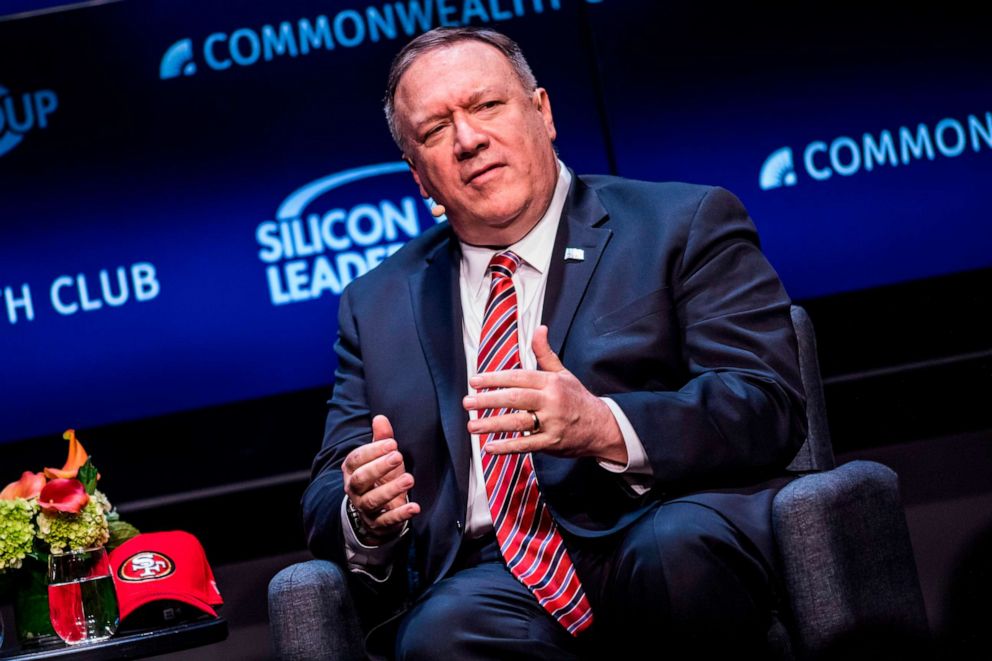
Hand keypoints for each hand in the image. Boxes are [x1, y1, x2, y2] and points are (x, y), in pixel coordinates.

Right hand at [342, 415, 420, 543]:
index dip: (373, 450)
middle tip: (398, 456)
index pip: (356, 459)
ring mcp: (364, 508)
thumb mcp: (380, 458)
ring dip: (391, 489)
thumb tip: (380, 418)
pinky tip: (415, 507)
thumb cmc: (379, 478)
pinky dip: (401, 514)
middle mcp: (354, 490)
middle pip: (361, 479)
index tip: (393, 443)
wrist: (375, 512)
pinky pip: (387, 520)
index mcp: (351, 471)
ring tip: (409, 479)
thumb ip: (381, 439)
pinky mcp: (378, 524)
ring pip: (373, 500)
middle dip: (379, 468)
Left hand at [463, 325, 626, 462]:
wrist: (602, 426)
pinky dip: (508, 446)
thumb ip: (545, 353)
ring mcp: (552, 422)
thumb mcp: (563, 373)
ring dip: (493, 424)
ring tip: (472, 427)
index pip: (518, 377)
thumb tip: (540, 328)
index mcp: (551, 382)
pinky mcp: (552, 442)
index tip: (474, 381)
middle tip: (467, 403)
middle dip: (488, 400)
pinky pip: (527, 445)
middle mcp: (551, 400)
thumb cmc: (577, 398)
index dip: (495, 379)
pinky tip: (490, 447)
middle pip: (515, 398)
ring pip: (518, 422)